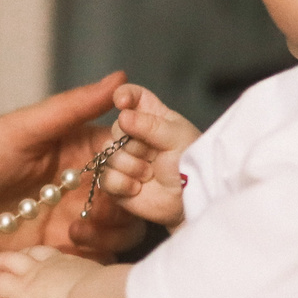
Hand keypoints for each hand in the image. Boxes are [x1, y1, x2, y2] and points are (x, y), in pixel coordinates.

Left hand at [0, 73, 144, 261]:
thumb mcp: (21, 128)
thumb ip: (71, 107)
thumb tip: (120, 79)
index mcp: (81, 147)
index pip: (131, 149)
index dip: (138, 157)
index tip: (127, 165)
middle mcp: (85, 183)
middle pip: (135, 194)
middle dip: (130, 200)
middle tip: (103, 202)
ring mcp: (75, 218)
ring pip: (123, 229)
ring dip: (113, 230)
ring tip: (78, 229)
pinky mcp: (61, 251)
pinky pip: (96, 258)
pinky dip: (94, 256)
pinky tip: (68, 247)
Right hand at [92, 82, 199, 228]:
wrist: (190, 203)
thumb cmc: (192, 168)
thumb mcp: (177, 139)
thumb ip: (150, 125)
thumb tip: (123, 116)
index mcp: (154, 118)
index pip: (135, 96)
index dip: (125, 95)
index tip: (121, 102)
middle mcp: (136, 136)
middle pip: (116, 128)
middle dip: (133, 144)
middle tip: (153, 156)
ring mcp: (125, 159)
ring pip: (108, 154)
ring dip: (131, 167)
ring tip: (150, 175)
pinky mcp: (117, 182)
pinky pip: (105, 177)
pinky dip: (122, 184)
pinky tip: (138, 188)